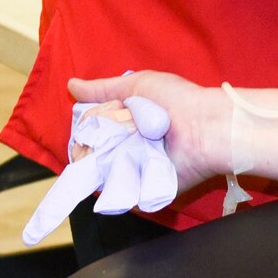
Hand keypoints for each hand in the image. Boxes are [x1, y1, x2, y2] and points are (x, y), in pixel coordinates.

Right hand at [68, 71, 229, 192]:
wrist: (205, 128)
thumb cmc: (177, 101)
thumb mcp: (137, 85)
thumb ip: (103, 88)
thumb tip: (72, 85)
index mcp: (128, 125)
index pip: (94, 133)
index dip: (85, 130)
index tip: (83, 127)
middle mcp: (130, 149)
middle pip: (94, 155)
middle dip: (90, 148)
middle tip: (99, 140)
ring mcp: (136, 171)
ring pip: (102, 174)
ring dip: (101, 164)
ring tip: (111, 152)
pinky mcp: (145, 192)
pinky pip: (119, 192)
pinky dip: (115, 183)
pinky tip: (118, 170)